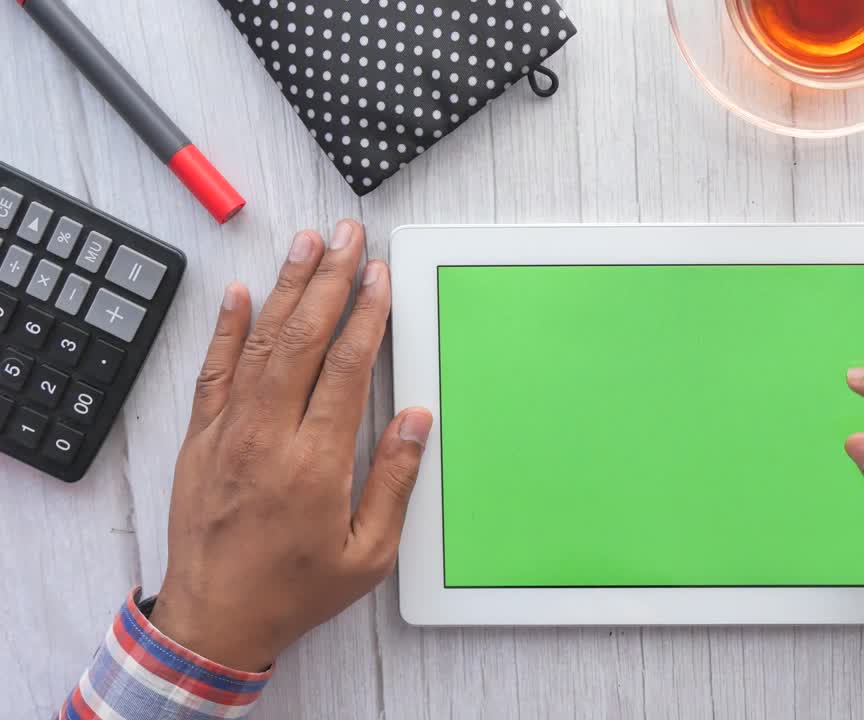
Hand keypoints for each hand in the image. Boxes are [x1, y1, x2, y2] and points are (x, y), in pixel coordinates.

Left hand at [150, 220, 432, 670]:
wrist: (215, 618)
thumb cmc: (295, 588)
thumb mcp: (367, 553)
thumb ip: (393, 481)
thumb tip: (414, 418)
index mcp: (314, 462)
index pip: (344, 367)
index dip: (366, 315)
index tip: (379, 277)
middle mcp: (267, 435)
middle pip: (301, 338)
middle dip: (330, 280)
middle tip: (348, 236)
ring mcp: (228, 432)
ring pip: (259, 342)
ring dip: (286, 287)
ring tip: (308, 244)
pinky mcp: (200, 438)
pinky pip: (214, 371)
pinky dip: (226, 328)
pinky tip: (239, 291)